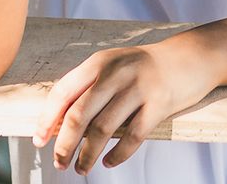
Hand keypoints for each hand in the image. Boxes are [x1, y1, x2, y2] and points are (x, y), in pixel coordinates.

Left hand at [34, 38, 216, 172]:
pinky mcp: (159, 103)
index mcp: (99, 62)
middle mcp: (117, 71)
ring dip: (87, 155)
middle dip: (64, 144)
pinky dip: (117, 155)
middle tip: (60, 162)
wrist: (187, 58)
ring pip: (103, 130)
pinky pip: (132, 137)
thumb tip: (56, 124)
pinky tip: (109, 162)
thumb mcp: (112, 67)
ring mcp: (139, 87)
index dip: (47, 119)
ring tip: (82, 168)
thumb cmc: (142, 69)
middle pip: (80, 114)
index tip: (38, 141)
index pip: (63, 91)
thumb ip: (87, 89)